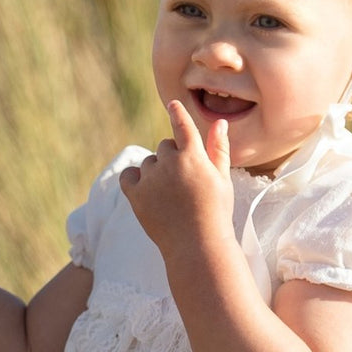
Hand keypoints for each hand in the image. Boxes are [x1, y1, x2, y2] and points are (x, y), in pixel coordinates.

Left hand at [119, 100, 233, 258]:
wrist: (197, 246)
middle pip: (164, 147)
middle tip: (184, 183)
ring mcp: (151, 179)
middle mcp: (170, 163)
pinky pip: (129, 176)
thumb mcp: (222, 180)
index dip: (177, 113)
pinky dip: (135, 180)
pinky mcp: (136, 195)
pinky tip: (147, 192)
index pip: (182, 126)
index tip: (173, 105)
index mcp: (193, 156)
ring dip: (156, 172)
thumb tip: (219, 122)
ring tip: (171, 197)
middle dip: (172, 159)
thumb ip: (218, 149)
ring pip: (148, 163)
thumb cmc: (216, 213)